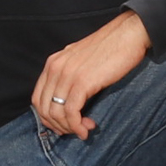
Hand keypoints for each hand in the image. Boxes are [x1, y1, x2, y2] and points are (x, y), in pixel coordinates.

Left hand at [31, 12, 150, 139]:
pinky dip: (77, 125)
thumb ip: (70, 76)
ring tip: (84, 130)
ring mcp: (67, 74)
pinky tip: (86, 129)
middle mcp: (55, 68)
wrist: (128, 34)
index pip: (37, 98)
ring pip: (56, 112)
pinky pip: (71, 111)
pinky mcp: (82, 82)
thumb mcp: (80, 61)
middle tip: (74, 131)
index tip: (62, 125)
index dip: (47, 117)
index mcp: (53, 63)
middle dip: (57, 126)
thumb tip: (69, 102)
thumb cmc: (110, 49)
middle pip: (43, 108)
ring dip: (69, 128)